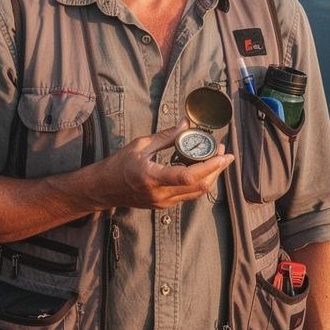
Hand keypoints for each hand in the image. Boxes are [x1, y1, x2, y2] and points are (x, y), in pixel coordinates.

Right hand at [93, 120, 233, 209]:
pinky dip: (201, 182)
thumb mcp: (141, 145)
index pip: (189, 176)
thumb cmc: (119, 165)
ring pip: (197, 193)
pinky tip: (203, 169)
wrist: (104, 188)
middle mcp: (160, 194)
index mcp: (153, 177)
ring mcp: (164, 202)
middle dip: (217, 169)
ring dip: (211, 176)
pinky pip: (189, 195)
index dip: (210, 166)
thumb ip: (166, 136)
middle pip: (199, 187)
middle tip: (224, 153)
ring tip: (217, 159)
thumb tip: (185, 124)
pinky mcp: (164, 205)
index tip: (223, 155)